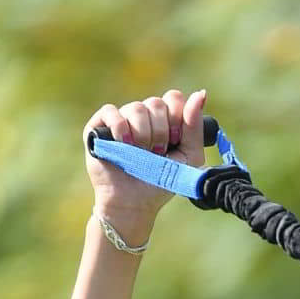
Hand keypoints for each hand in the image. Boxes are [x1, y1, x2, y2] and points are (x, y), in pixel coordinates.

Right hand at [83, 86, 207, 248]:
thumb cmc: (160, 182)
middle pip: (156, 103)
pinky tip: (123, 144)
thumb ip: (195, 128)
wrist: (134, 204)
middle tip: (157, 153)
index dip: (177, 116)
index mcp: (163, 120)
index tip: (175, 140)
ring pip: (136, 108)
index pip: (173, 98)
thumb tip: (201, 94)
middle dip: (161, 131)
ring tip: (139, 154)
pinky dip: (120, 127)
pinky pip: (111, 111)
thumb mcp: (189, 157)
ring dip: (143, 134)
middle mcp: (141, 116)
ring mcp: (120, 120)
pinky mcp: (98, 127)